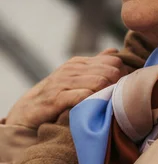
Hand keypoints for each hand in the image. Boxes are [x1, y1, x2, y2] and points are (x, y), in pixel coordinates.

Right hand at [6, 49, 127, 129]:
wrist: (28, 112)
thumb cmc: (56, 95)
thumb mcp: (75, 77)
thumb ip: (95, 64)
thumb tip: (114, 51)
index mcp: (79, 62)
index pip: (114, 60)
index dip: (123, 75)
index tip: (123, 88)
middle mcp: (72, 69)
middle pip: (110, 70)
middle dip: (118, 84)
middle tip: (118, 98)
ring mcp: (64, 82)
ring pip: (100, 82)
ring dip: (108, 93)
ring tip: (109, 105)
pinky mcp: (57, 98)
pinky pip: (84, 96)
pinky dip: (93, 102)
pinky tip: (95, 109)